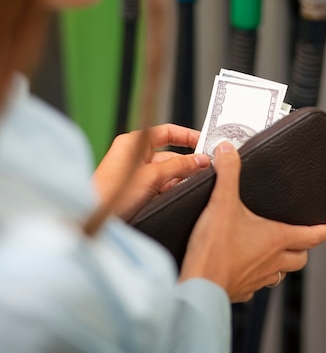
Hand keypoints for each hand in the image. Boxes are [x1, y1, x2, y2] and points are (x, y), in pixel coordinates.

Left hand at [93, 124, 209, 220]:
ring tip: (195, 183)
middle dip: (186, 163)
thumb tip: (199, 160)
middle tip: (206, 168)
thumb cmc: (110, 194)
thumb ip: (179, 166)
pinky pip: (159, 186)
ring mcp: (135, 174)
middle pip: (169, 154)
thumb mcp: (152, 177)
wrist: (93, 221)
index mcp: (133, 143)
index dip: (186, 135)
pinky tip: (181, 195)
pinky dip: (170, 189)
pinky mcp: (136, 191)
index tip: (204, 141)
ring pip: (166, 172)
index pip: (166, 132)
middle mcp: (134, 155)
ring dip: (179, 178)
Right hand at [180, 142, 325, 301]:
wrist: (198, 286)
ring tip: (272, 251)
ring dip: (280, 262)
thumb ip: (228, 174)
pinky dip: (255, 276)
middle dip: (302, 247)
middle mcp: (272, 261)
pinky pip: (255, 285)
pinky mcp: (240, 290)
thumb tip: (228, 152)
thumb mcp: (222, 202)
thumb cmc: (215, 250)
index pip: (312, 236)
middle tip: (300, 237)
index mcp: (276, 239)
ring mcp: (257, 279)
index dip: (323, 229)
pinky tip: (243, 266)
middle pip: (300, 257)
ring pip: (280, 273)